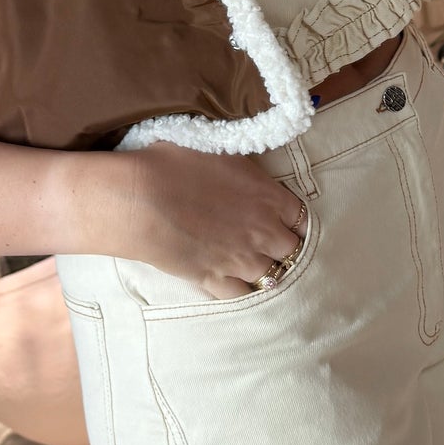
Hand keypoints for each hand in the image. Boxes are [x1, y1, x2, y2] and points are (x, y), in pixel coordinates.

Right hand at [98, 145, 308, 297]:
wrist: (140, 199)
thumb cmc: (173, 164)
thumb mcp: (218, 149)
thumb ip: (242, 167)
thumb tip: (243, 167)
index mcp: (269, 197)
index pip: (302, 218)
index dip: (296, 222)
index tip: (289, 222)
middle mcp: (262, 232)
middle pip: (291, 250)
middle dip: (284, 247)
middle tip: (271, 244)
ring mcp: (241, 260)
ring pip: (271, 277)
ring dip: (266, 271)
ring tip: (253, 265)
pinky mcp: (215, 280)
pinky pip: (241, 295)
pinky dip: (242, 291)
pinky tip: (235, 282)